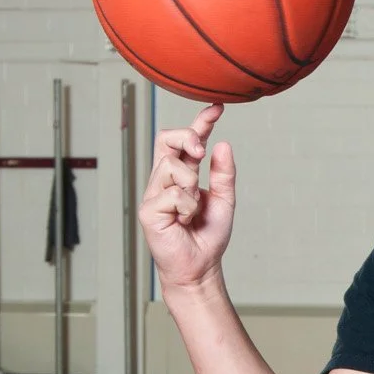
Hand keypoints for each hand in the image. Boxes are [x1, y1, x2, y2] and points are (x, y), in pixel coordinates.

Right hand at [138, 103, 236, 293]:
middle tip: (201, 151)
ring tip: (192, 210)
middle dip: (187, 136)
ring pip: (172, 166)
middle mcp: (164, 179)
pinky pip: (173, 193)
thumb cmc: (208, 236)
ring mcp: (153, 193)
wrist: (200, 267)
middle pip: (167, 138)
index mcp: (182, 174)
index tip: (217, 107)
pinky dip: (187, 207)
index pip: (186, 140)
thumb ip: (223, 174)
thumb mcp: (224, 200)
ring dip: (191, 186)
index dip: (200, 122)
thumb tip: (223, 144)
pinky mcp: (148, 209)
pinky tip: (183, 221)